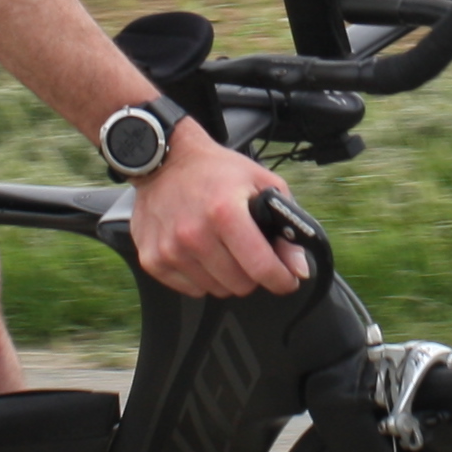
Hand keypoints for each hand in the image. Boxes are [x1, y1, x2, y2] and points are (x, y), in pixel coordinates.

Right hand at [127, 127, 307, 298]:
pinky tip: (200, 252)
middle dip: (252, 274)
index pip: (261, 267)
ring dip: (226, 276)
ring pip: (216, 290)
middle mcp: (194, 234)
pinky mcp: (153, 260)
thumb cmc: (216, 170)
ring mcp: (170, 249)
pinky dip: (201, 277)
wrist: (164, 161)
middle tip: (249, 253)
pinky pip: (191, 289)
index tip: (287, 279)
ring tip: (222, 248)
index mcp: (224, 212)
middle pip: (240, 284)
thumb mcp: (261, 183)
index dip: (282, 279)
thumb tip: (299, 265)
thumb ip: (286, 222)